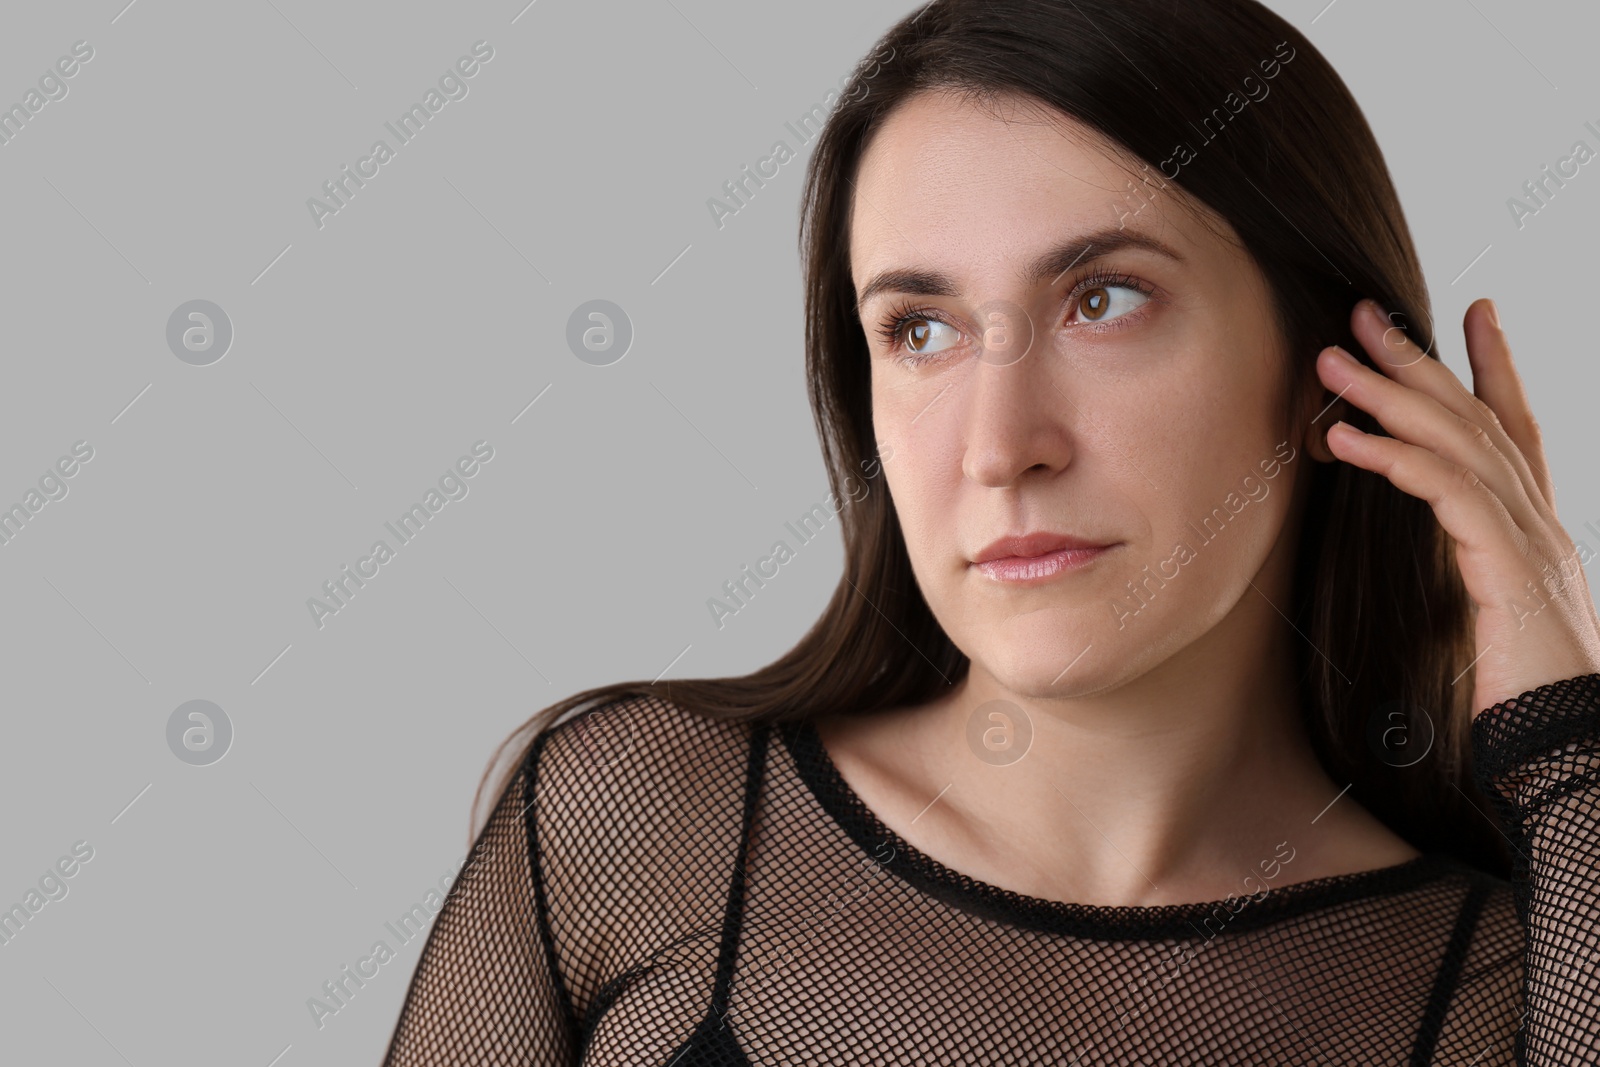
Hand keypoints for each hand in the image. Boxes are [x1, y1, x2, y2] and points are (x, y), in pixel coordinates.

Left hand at [1315, 297, 1599, 717]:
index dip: (1494, 368)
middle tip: (1367, 313)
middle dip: (1422, 360)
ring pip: (1461, 443)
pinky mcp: (1512, 569)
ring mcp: (1532, 541)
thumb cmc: (1523, 698)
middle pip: (1479, 418)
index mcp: (1536, 532)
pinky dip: (1398, 458)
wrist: (1571, 751)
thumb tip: (1442, 550)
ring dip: (1391, 395)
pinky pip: (1450, 494)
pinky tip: (1351, 438)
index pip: (1516, 431)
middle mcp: (1541, 524)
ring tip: (1334, 362)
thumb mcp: (1490, 621)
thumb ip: (1471, 572)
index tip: (1474, 312)